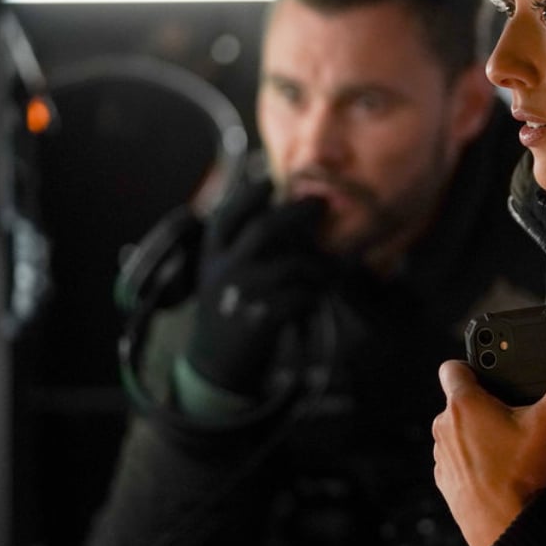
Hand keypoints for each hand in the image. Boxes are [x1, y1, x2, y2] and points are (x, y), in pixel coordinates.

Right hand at [187, 179, 331, 397]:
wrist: (216, 365)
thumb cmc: (228, 310)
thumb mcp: (222, 276)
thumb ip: (244, 248)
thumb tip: (284, 211)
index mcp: (212, 256)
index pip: (227, 216)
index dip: (249, 195)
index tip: (271, 180)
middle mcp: (224, 271)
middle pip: (264, 229)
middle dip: (297, 212)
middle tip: (321, 204)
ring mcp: (242, 296)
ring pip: (291, 264)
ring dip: (318, 263)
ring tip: (332, 267)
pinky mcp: (261, 320)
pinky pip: (301, 296)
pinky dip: (317, 293)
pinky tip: (322, 294)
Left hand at [432, 341, 545, 545]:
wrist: (506, 530)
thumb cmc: (520, 479)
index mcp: (464, 404)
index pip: (453, 367)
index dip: (471, 364)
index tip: (488, 373)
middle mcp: (444, 426)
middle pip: (459, 401)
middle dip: (483, 404)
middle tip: (511, 417)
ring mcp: (441, 454)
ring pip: (456, 430)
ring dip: (475, 433)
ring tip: (506, 445)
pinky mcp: (444, 478)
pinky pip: (455, 459)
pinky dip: (471, 460)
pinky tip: (496, 468)